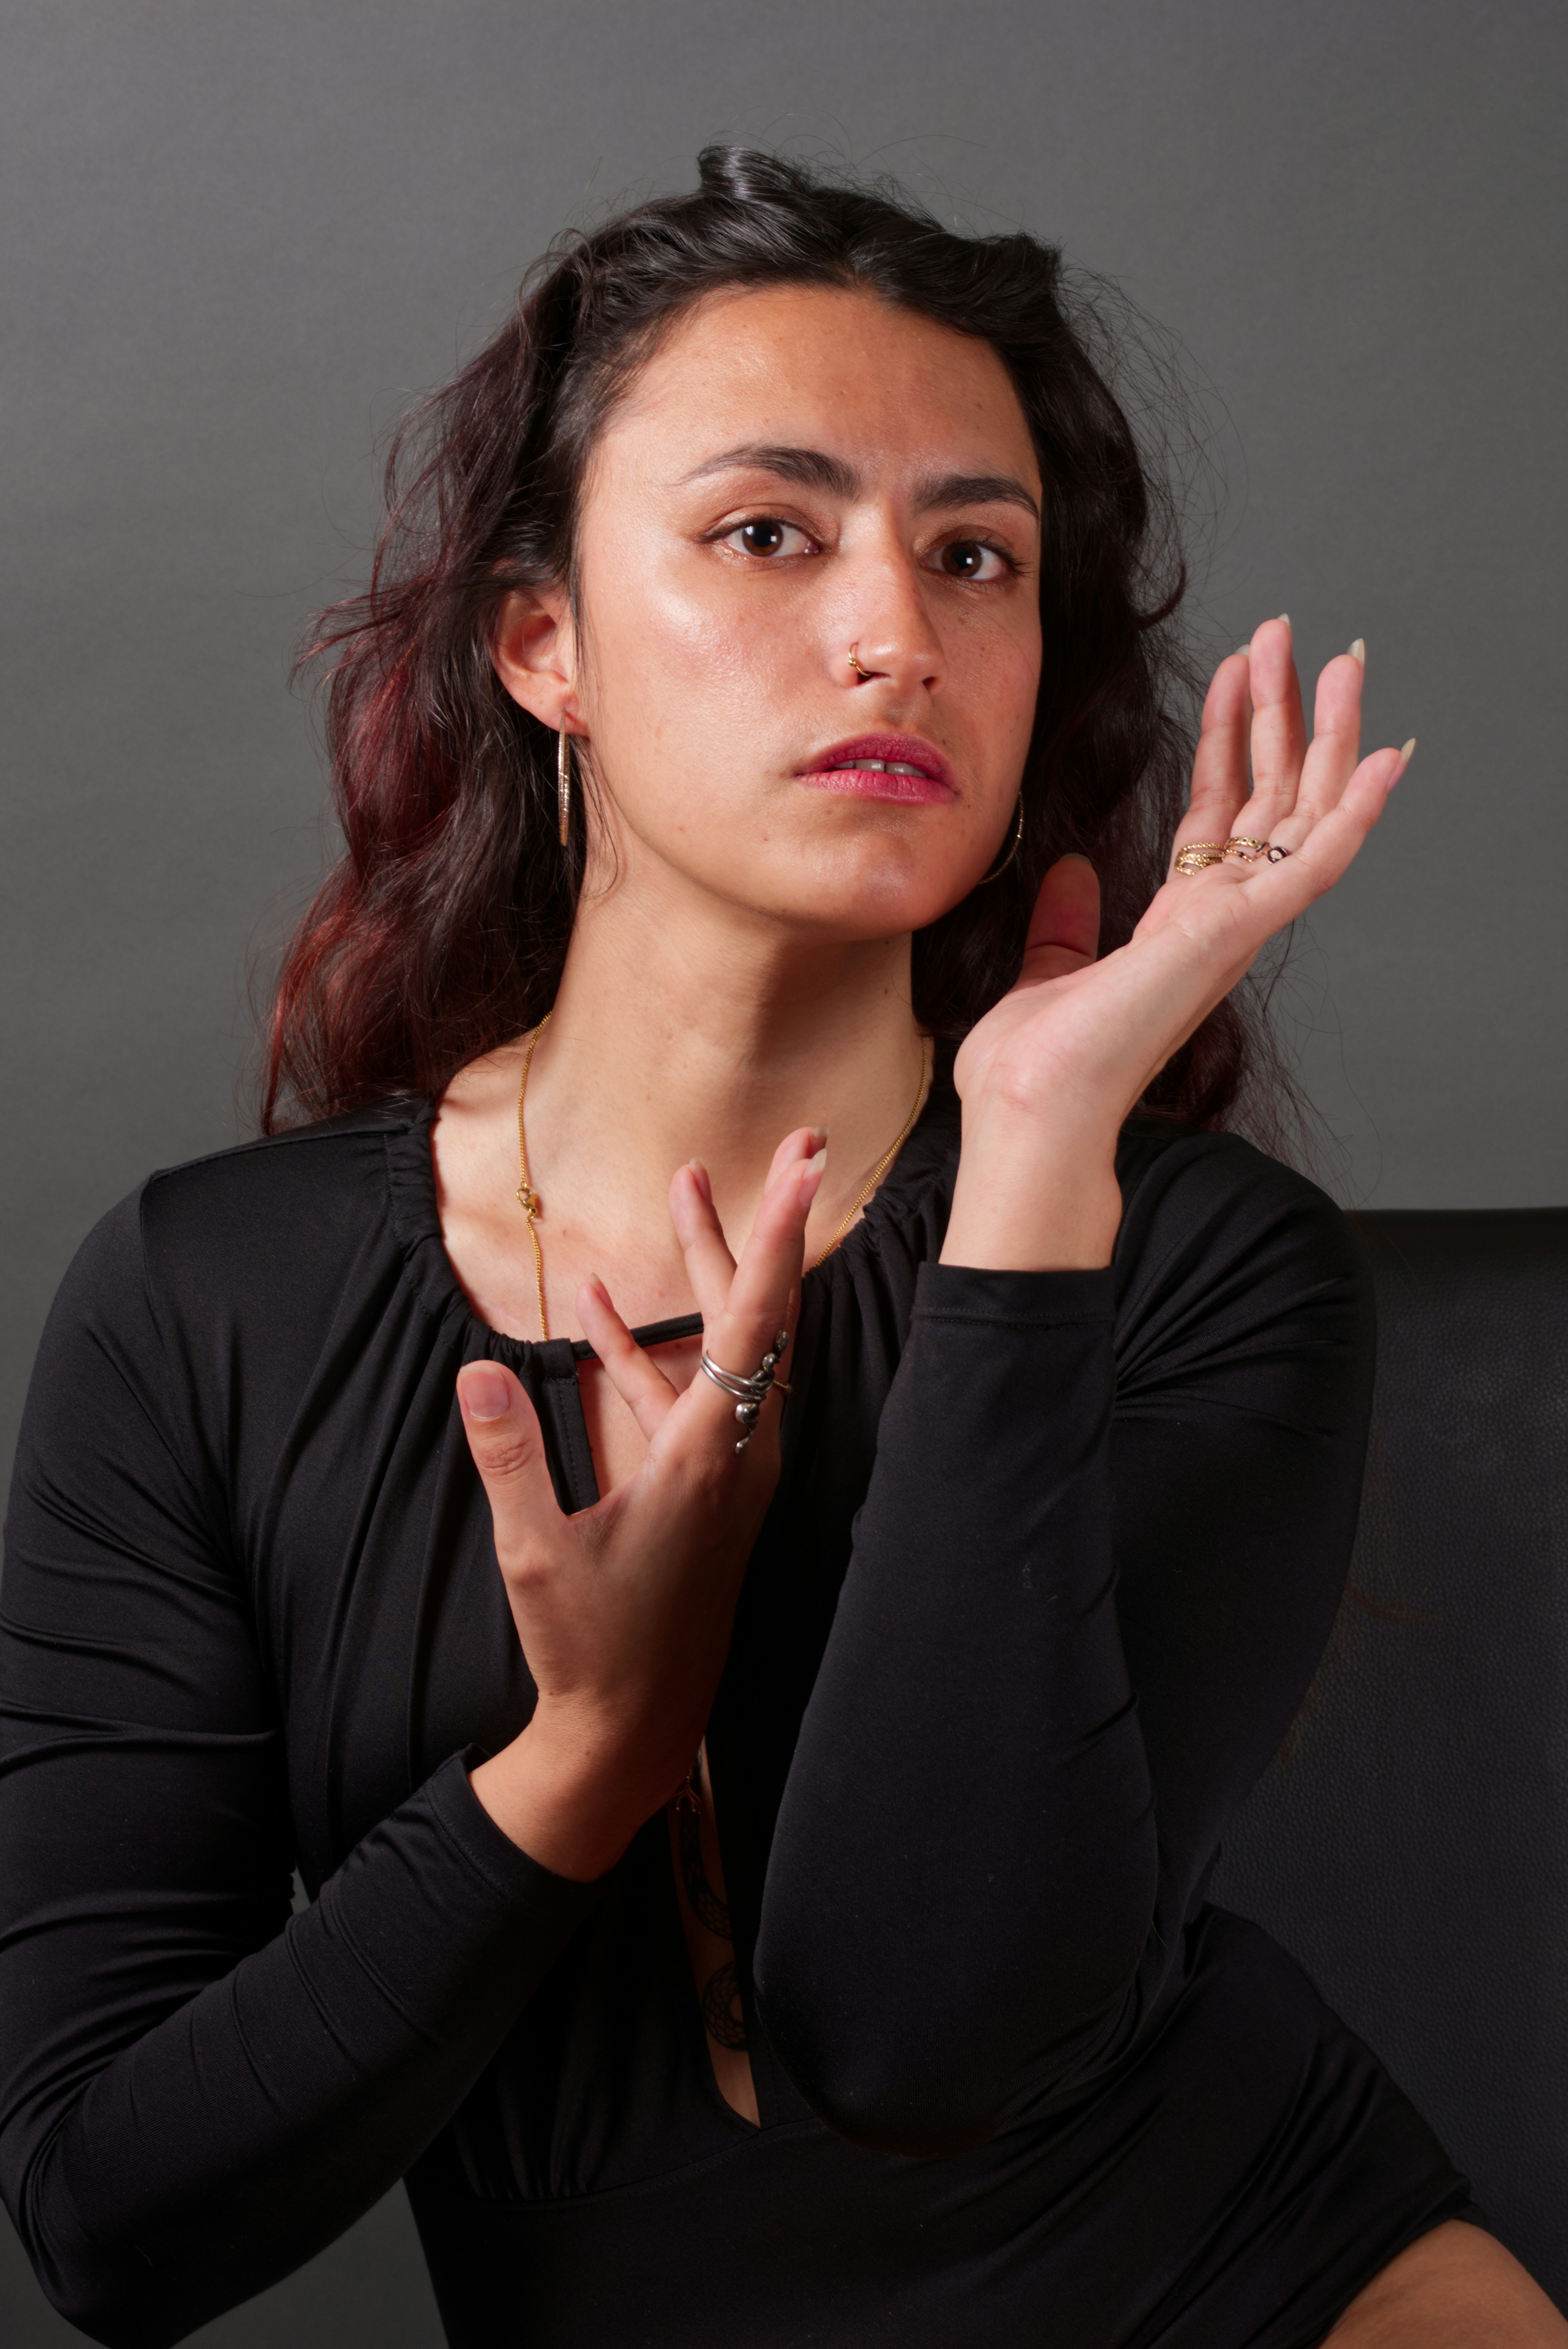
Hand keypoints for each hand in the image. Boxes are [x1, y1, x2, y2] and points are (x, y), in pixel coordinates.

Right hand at [458, 1128, 824, 1878]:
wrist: (634, 1722)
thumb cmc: (593, 1647)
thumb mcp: (536, 1554)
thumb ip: (508, 1460)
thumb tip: (474, 1373)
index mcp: (708, 1459)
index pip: (753, 1323)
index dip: (773, 1237)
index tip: (802, 1167)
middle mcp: (734, 1452)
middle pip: (758, 1315)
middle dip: (760, 1225)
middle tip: (788, 1145)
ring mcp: (723, 1466)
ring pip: (725, 1346)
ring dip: (704, 1270)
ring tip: (681, 1192)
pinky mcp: (701, 1483)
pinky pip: (684, 1393)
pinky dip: (650, 1346)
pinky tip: (605, 1303)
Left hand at [944, 620, 1410, 1268]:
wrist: (1031, 1108)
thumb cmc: (1035, 1065)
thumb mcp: (1045, 968)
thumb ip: (1065, 922)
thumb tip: (1066, 870)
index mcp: (1177, 926)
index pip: (1219, 815)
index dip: (1230, 742)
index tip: (1235, 676)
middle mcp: (1218, 922)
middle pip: (1269, 797)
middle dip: (1280, 712)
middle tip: (1286, 636)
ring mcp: (1236, 927)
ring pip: (1303, 812)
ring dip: (1326, 733)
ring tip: (1340, 659)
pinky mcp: (1241, 932)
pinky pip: (1317, 861)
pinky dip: (1357, 809)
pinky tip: (1389, 756)